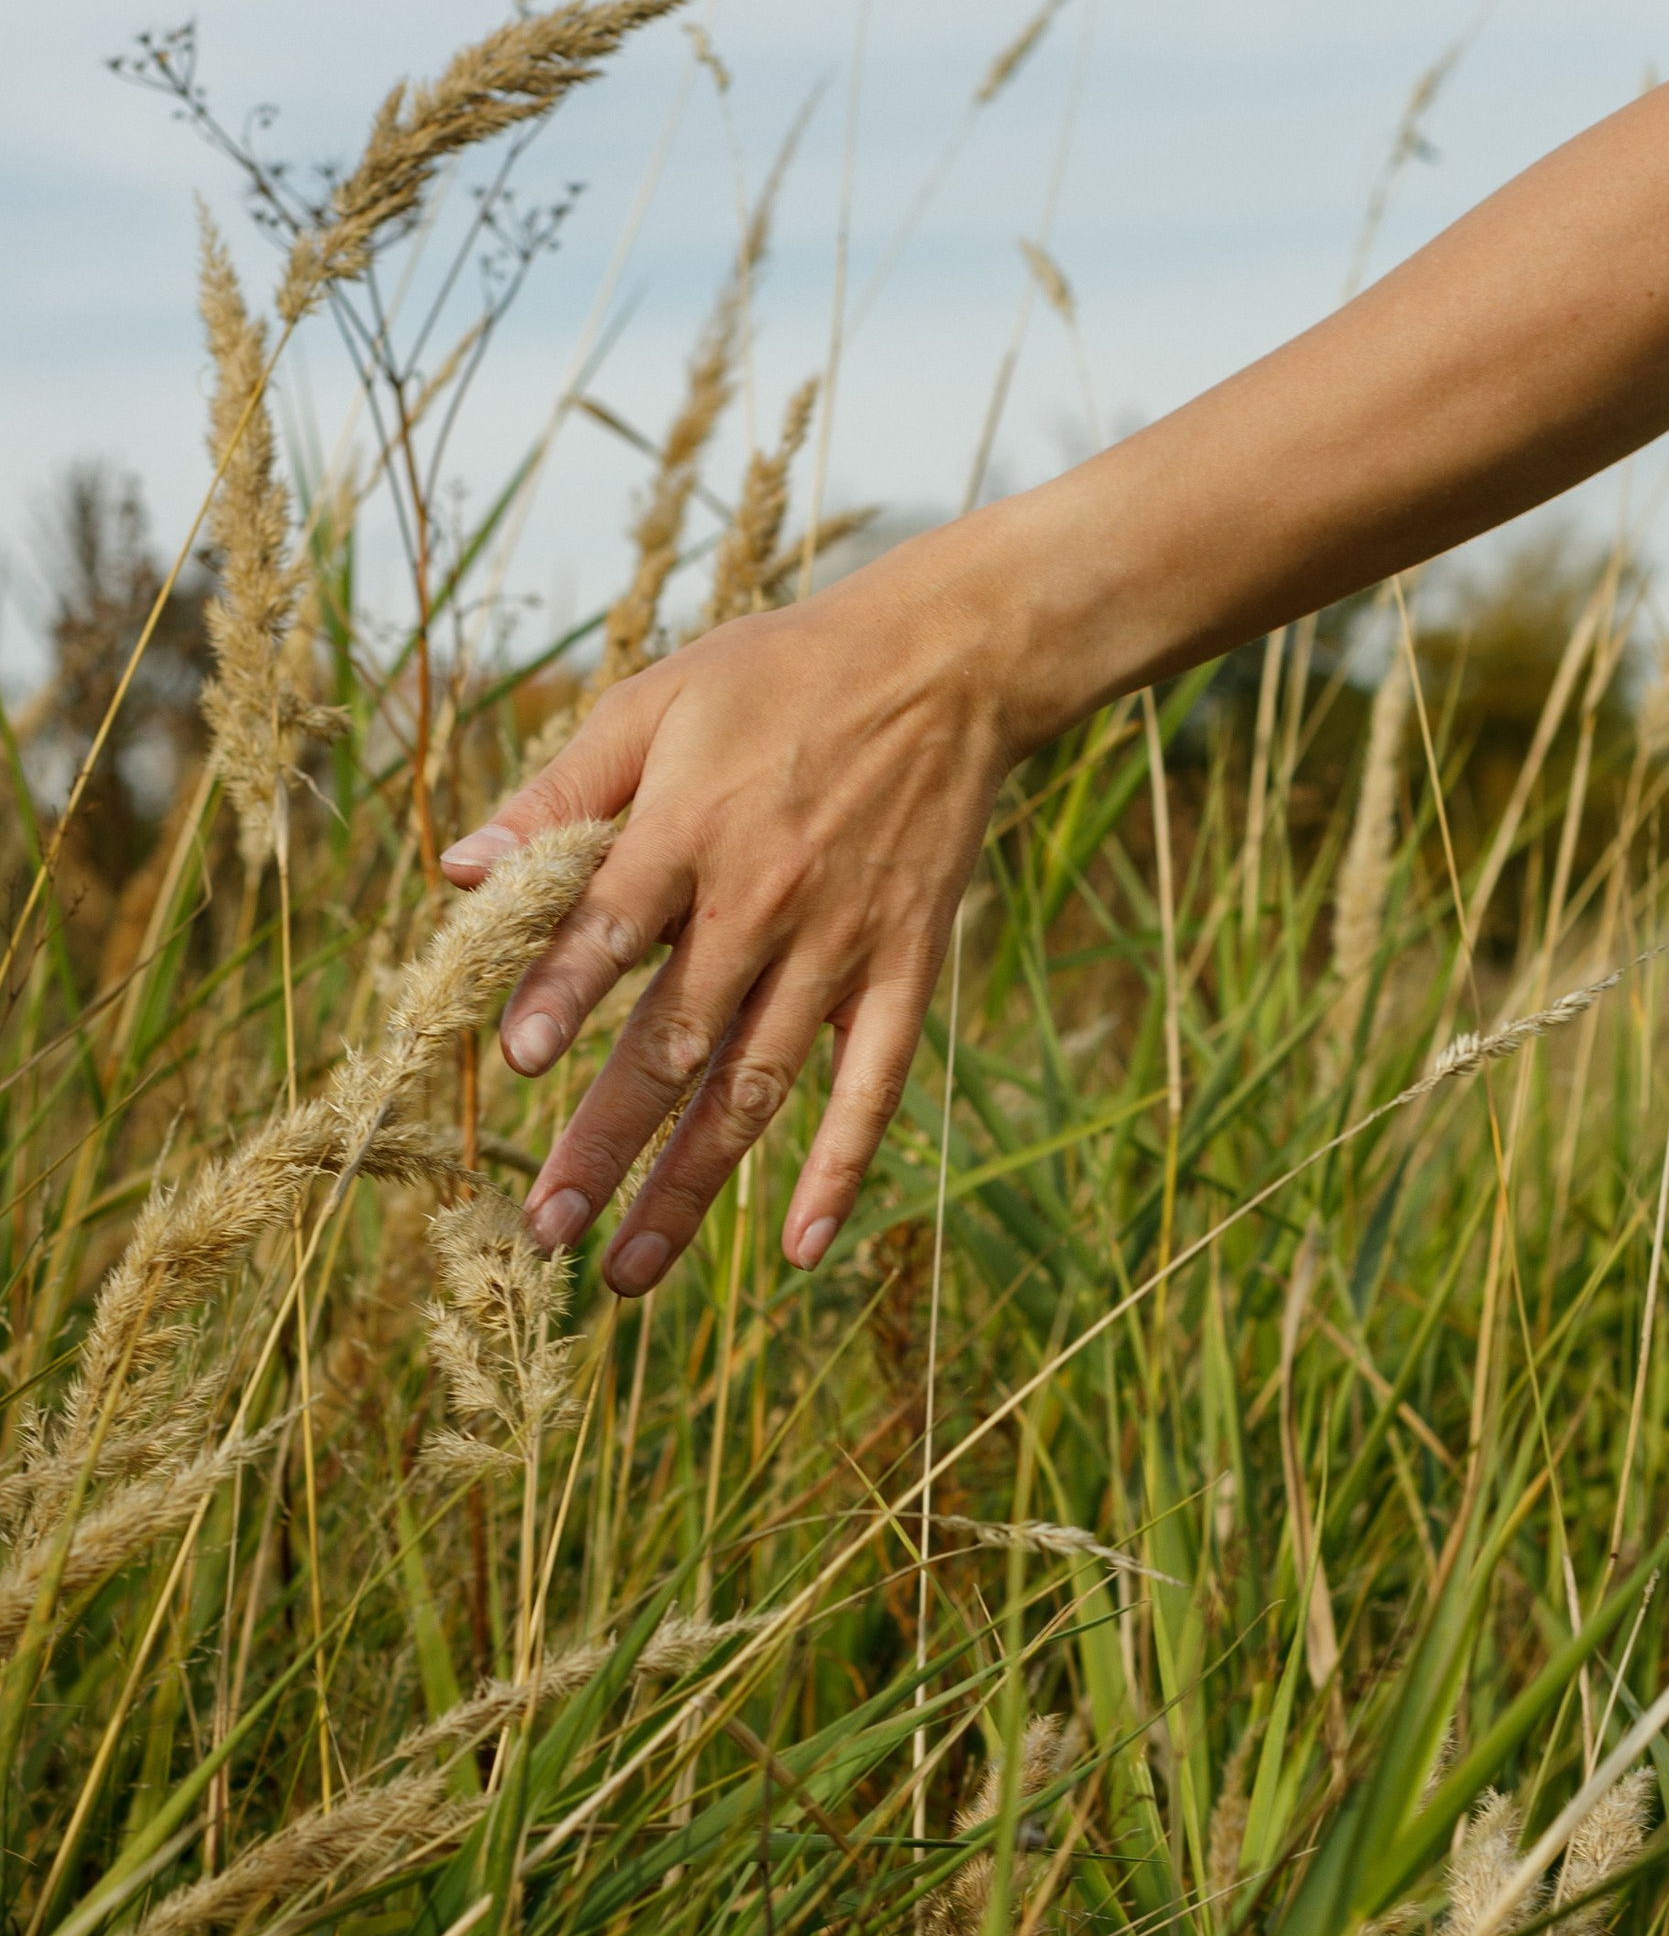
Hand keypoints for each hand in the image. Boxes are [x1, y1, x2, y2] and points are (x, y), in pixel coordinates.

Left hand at [440, 543, 1018, 1291]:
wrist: (945, 664)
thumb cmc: (778, 677)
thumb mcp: (654, 701)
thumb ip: (557, 793)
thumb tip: (456, 869)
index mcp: (691, 825)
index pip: (610, 926)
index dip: (561, 994)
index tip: (512, 1066)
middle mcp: (765, 898)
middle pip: (674, 1041)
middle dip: (603, 1142)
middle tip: (541, 1234)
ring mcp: (841, 943)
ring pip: (758, 1087)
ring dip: (691, 1185)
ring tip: (627, 1272)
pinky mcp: (904, 967)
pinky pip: (874, 1085)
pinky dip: (841, 1169)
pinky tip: (800, 1250)